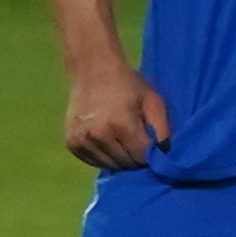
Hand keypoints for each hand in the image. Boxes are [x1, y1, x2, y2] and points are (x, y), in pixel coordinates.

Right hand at [62, 51, 170, 170]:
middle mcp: (99, 136)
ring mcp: (81, 141)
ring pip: (110, 166)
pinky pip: (94, 162)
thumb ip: (164, 131)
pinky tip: (109, 143)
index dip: (151, 155)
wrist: (93, 70)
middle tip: (138, 144)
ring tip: (124, 143)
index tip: (152, 146)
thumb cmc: (129, 85)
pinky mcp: (71, 144)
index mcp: (121, 125)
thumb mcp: (154, 102)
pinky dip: (105, 158)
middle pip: (125, 164)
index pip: (141, 158)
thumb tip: (164, 157)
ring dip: (121, 160)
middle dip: (136, 159)